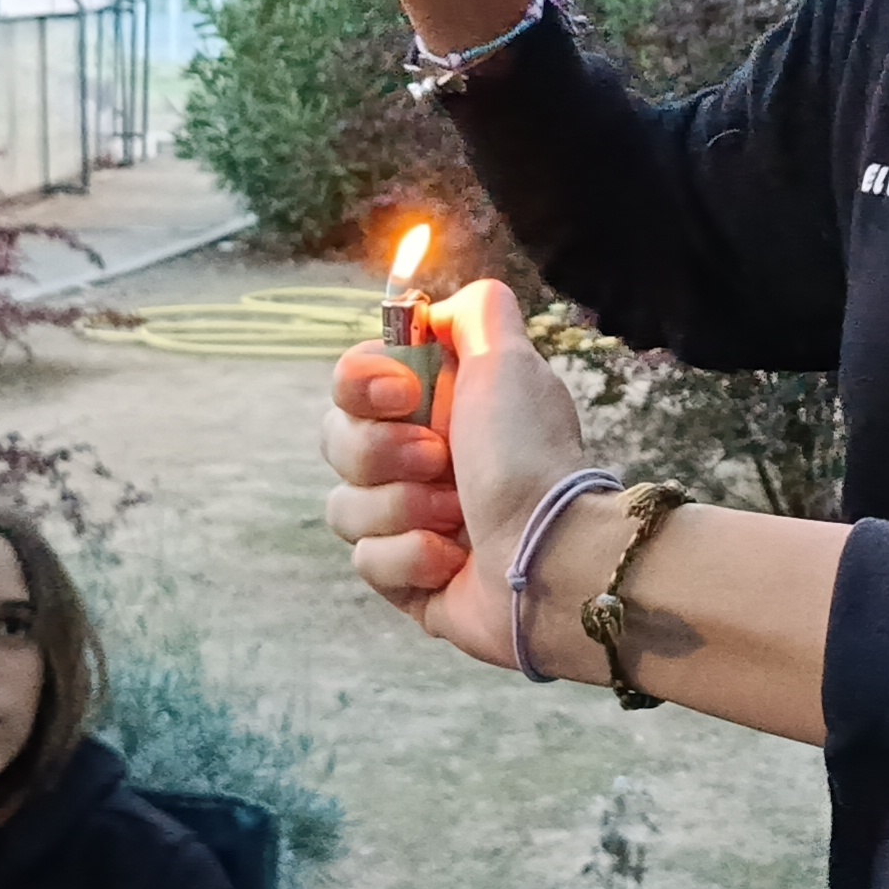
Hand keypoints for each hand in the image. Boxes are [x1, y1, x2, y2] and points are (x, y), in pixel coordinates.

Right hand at [325, 279, 592, 668]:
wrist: (552, 555)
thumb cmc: (529, 457)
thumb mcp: (508, 359)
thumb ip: (476, 311)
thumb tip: (435, 311)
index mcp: (434, 406)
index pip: (349, 381)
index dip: (362, 385)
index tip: (403, 395)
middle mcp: (416, 459)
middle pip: (336, 441)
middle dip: (383, 452)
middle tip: (441, 460)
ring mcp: (408, 520)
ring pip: (344, 507)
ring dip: (405, 508)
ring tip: (459, 518)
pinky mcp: (406, 578)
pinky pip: (367, 560)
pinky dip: (413, 558)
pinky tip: (456, 560)